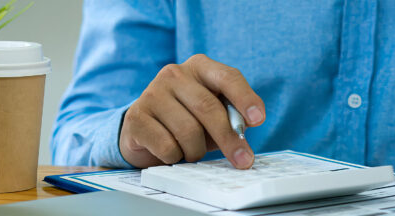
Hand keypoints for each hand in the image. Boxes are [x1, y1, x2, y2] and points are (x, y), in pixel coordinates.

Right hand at [120, 54, 265, 168]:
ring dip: (197, 151)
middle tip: (243, 160)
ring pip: (188, 131)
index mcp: (200, 66)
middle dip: (229, 138)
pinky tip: (173, 151)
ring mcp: (152, 93)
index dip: (245, 98)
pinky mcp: (136, 117)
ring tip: (193, 151)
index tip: (258, 119)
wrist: (145, 130)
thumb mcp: (214, 114)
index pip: (227, 77)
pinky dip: (176, 156)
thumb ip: (232, 116)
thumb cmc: (188, 119)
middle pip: (209, 107)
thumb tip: (245, 128)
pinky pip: (167, 146)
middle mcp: (174, 73)